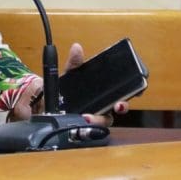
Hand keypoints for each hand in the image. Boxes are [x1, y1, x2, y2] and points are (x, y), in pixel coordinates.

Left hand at [9, 43, 129, 124]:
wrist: (46, 102)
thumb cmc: (65, 88)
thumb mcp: (69, 74)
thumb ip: (74, 63)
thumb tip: (76, 48)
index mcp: (103, 92)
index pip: (122, 93)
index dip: (132, 93)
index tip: (135, 90)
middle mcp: (102, 106)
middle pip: (117, 109)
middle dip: (121, 108)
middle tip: (117, 105)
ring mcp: (94, 118)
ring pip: (104, 123)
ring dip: (99, 121)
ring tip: (88, 117)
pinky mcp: (83, 128)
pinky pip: (89, 132)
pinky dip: (86, 130)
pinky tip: (79, 125)